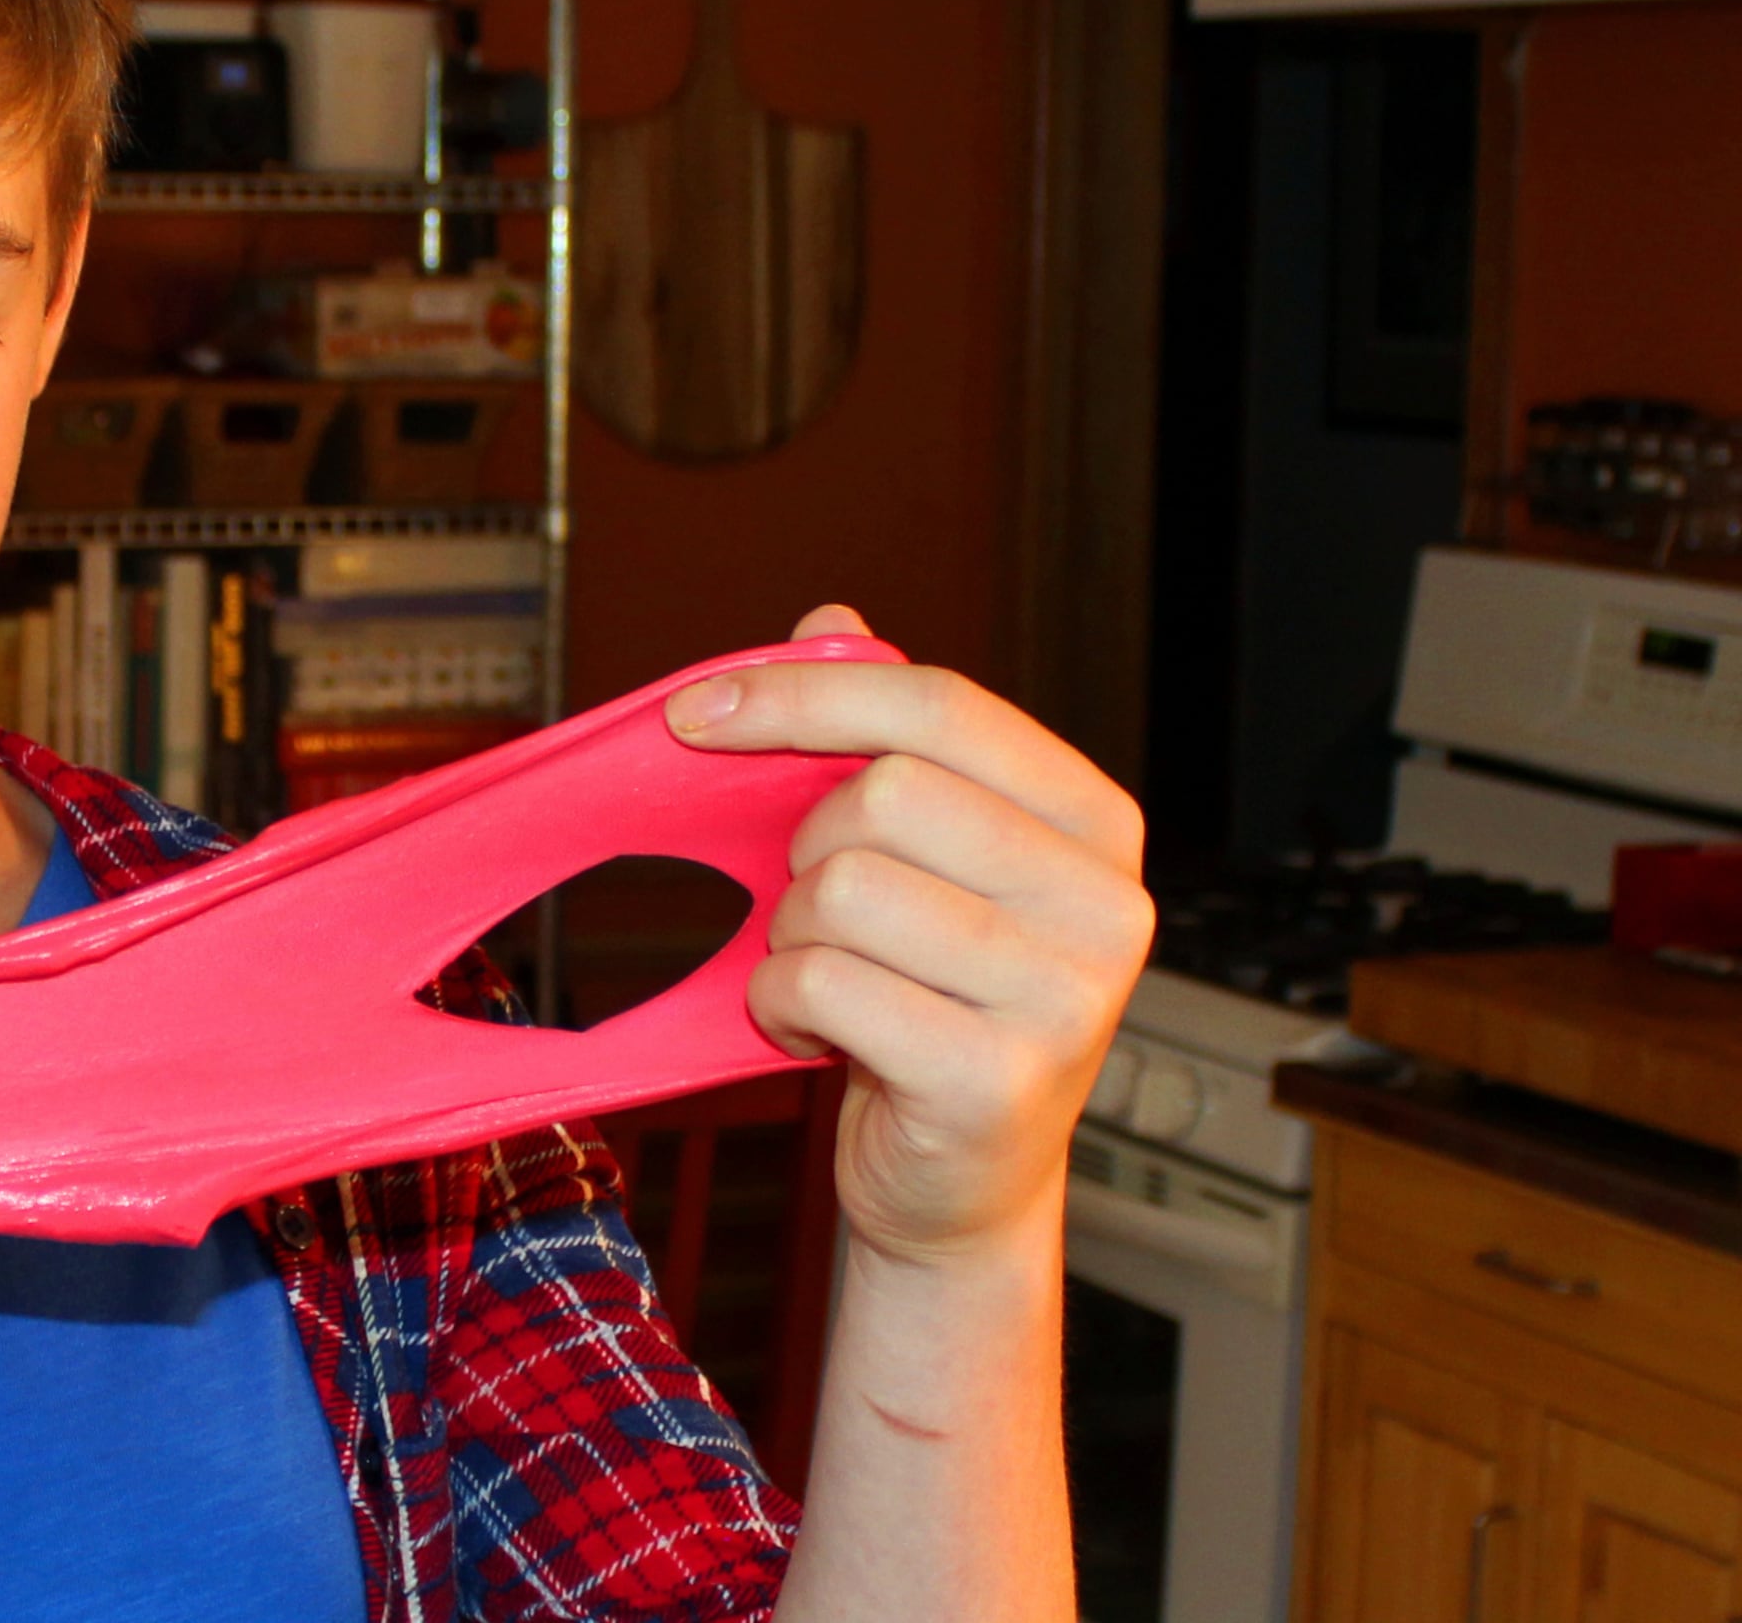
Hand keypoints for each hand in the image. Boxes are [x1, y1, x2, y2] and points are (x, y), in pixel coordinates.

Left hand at [672, 607, 1151, 1268]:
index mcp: (1094, 822)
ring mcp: (1064, 996)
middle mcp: (1104, 903)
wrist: (959, 1180)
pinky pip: (820, 983)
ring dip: (792, 937)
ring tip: (830, 980)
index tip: (695, 714)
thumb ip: (885, 739)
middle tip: (819, 911)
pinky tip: (818, 1034)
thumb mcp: (922, 861)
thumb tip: (833, 618)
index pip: (940, 706)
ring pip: (841, 891)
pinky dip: (782, 1004)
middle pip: (883, 795)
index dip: (802, 695)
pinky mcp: (996, 1080)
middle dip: (806, 850)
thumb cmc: (933, 1000)